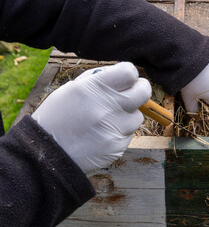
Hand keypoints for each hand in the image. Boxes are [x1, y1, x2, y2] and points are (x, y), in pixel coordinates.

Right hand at [32, 62, 150, 173]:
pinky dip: (119, 133)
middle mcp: (107, 107)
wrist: (48, 154)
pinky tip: (102, 135)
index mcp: (94, 88)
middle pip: (144, 92)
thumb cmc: (58, 117)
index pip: (130, 72)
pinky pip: (128, 134)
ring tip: (107, 120)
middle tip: (134, 93)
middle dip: (141, 90)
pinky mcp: (117, 146)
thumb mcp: (72, 90)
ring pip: (137, 117)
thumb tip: (123, 77)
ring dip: (127, 116)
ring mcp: (114, 128)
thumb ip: (99, 81)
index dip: (130, 74)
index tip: (126, 79)